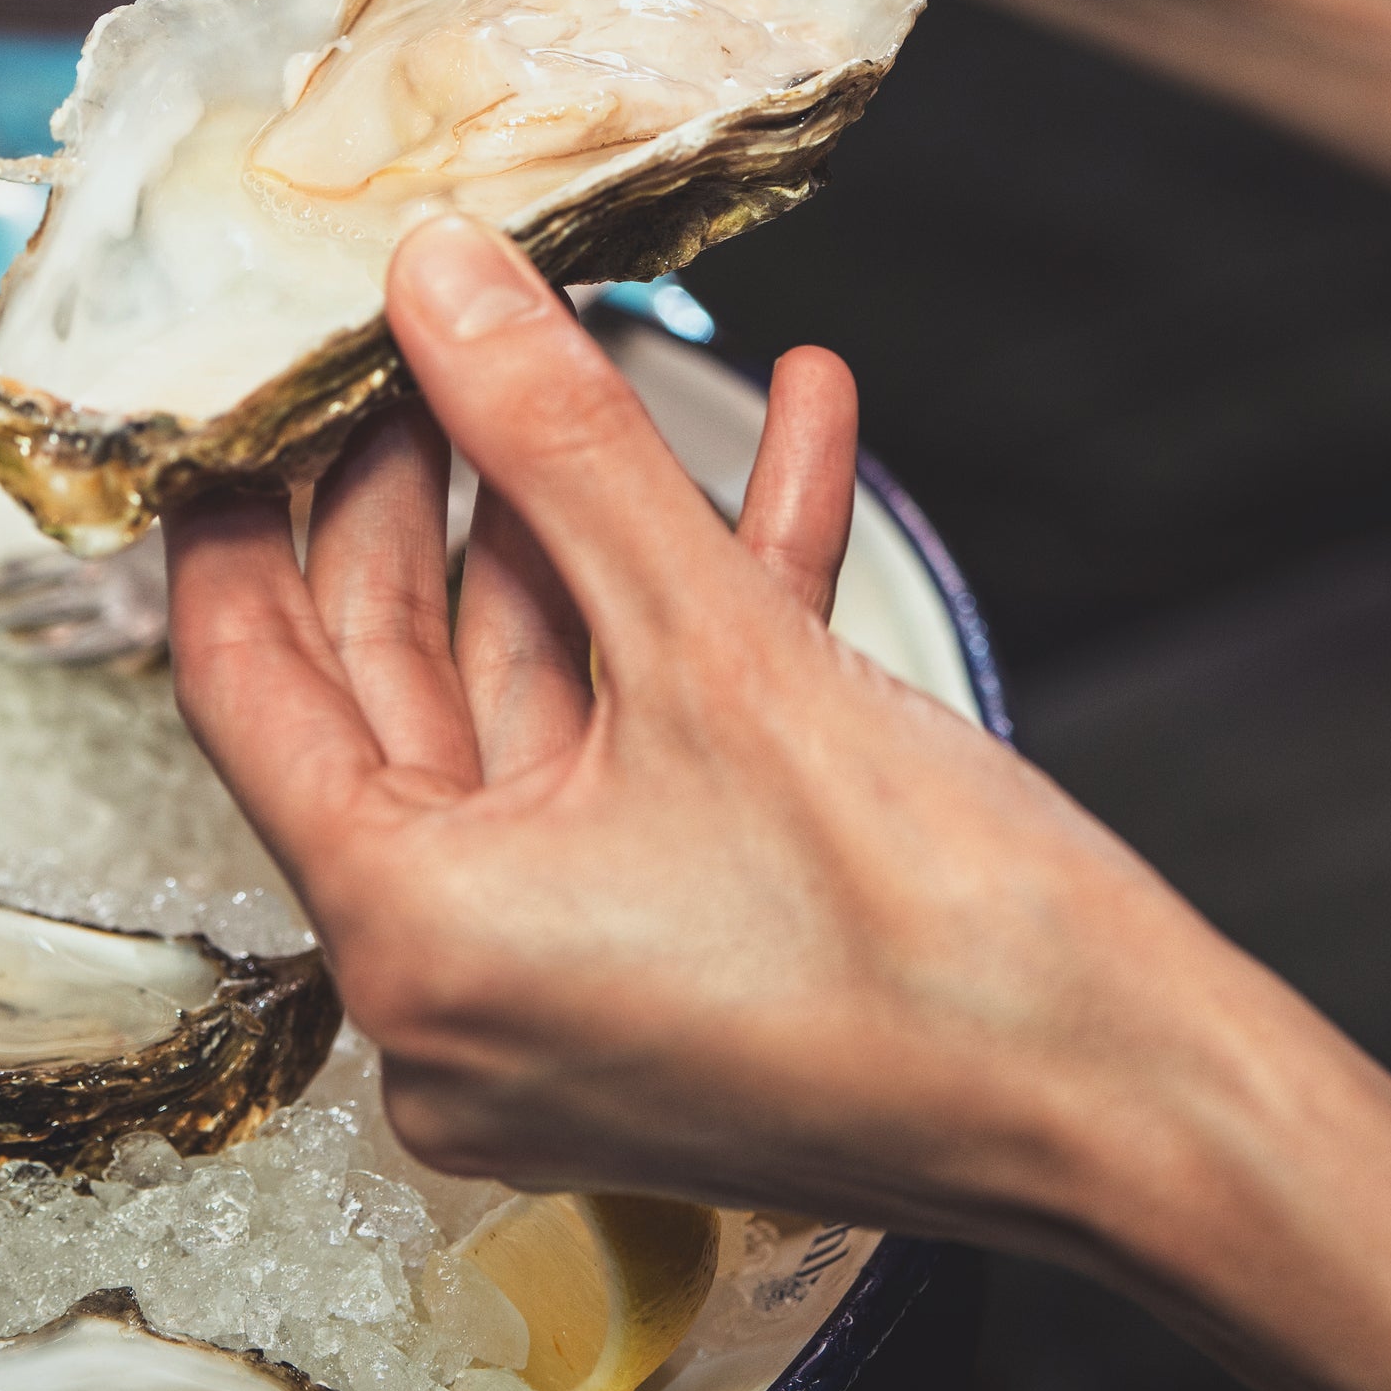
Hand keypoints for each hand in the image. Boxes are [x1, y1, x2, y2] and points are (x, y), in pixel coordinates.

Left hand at [163, 213, 1228, 1238]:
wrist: (1149, 1109)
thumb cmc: (936, 940)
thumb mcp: (719, 645)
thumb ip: (558, 446)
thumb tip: (442, 282)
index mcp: (413, 938)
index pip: (247, 684)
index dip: (241, 510)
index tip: (248, 384)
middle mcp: (459, 993)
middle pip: (394, 686)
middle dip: (439, 490)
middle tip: (446, 335)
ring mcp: (570, 992)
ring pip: (538, 708)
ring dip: (594, 530)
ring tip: (613, 352)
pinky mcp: (679, 969)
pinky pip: (649, 763)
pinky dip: (700, 620)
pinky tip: (787, 451)